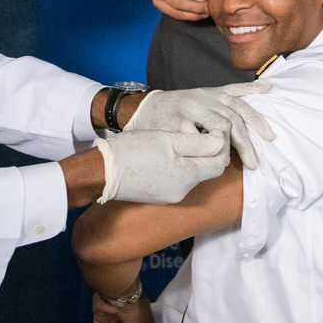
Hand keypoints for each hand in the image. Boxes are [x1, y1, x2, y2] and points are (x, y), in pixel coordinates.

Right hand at [94, 128, 227, 203]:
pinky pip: (176, 177)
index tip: (208, 129)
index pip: (218, 164)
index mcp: (187, 177)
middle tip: (183, 126)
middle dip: (200, 146)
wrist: (102, 171)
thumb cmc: (133, 152)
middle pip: (204, 168)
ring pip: (189, 172)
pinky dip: (175, 163)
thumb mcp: (169, 140)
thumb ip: (199, 143)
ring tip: (170, 136)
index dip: (218, 145)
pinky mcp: (158, 195)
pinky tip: (162, 150)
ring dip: (186, 153)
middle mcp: (181, 191)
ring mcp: (169, 195)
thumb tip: (220, 143)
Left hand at [128, 82, 273, 169]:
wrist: (146, 107)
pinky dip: (253, 88)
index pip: (220, 125)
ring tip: (270, 136)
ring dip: (257, 121)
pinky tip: (269, 87)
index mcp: (190, 106)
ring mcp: (210, 92)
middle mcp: (204, 96)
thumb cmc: (153, 125)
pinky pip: (236, 89)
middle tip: (254, 164)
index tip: (230, 161)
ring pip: (240, 105)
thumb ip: (187, 142)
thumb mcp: (164, 137)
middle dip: (246, 142)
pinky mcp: (214, 91)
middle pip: (233, 118)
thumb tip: (213, 153)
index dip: (227, 144)